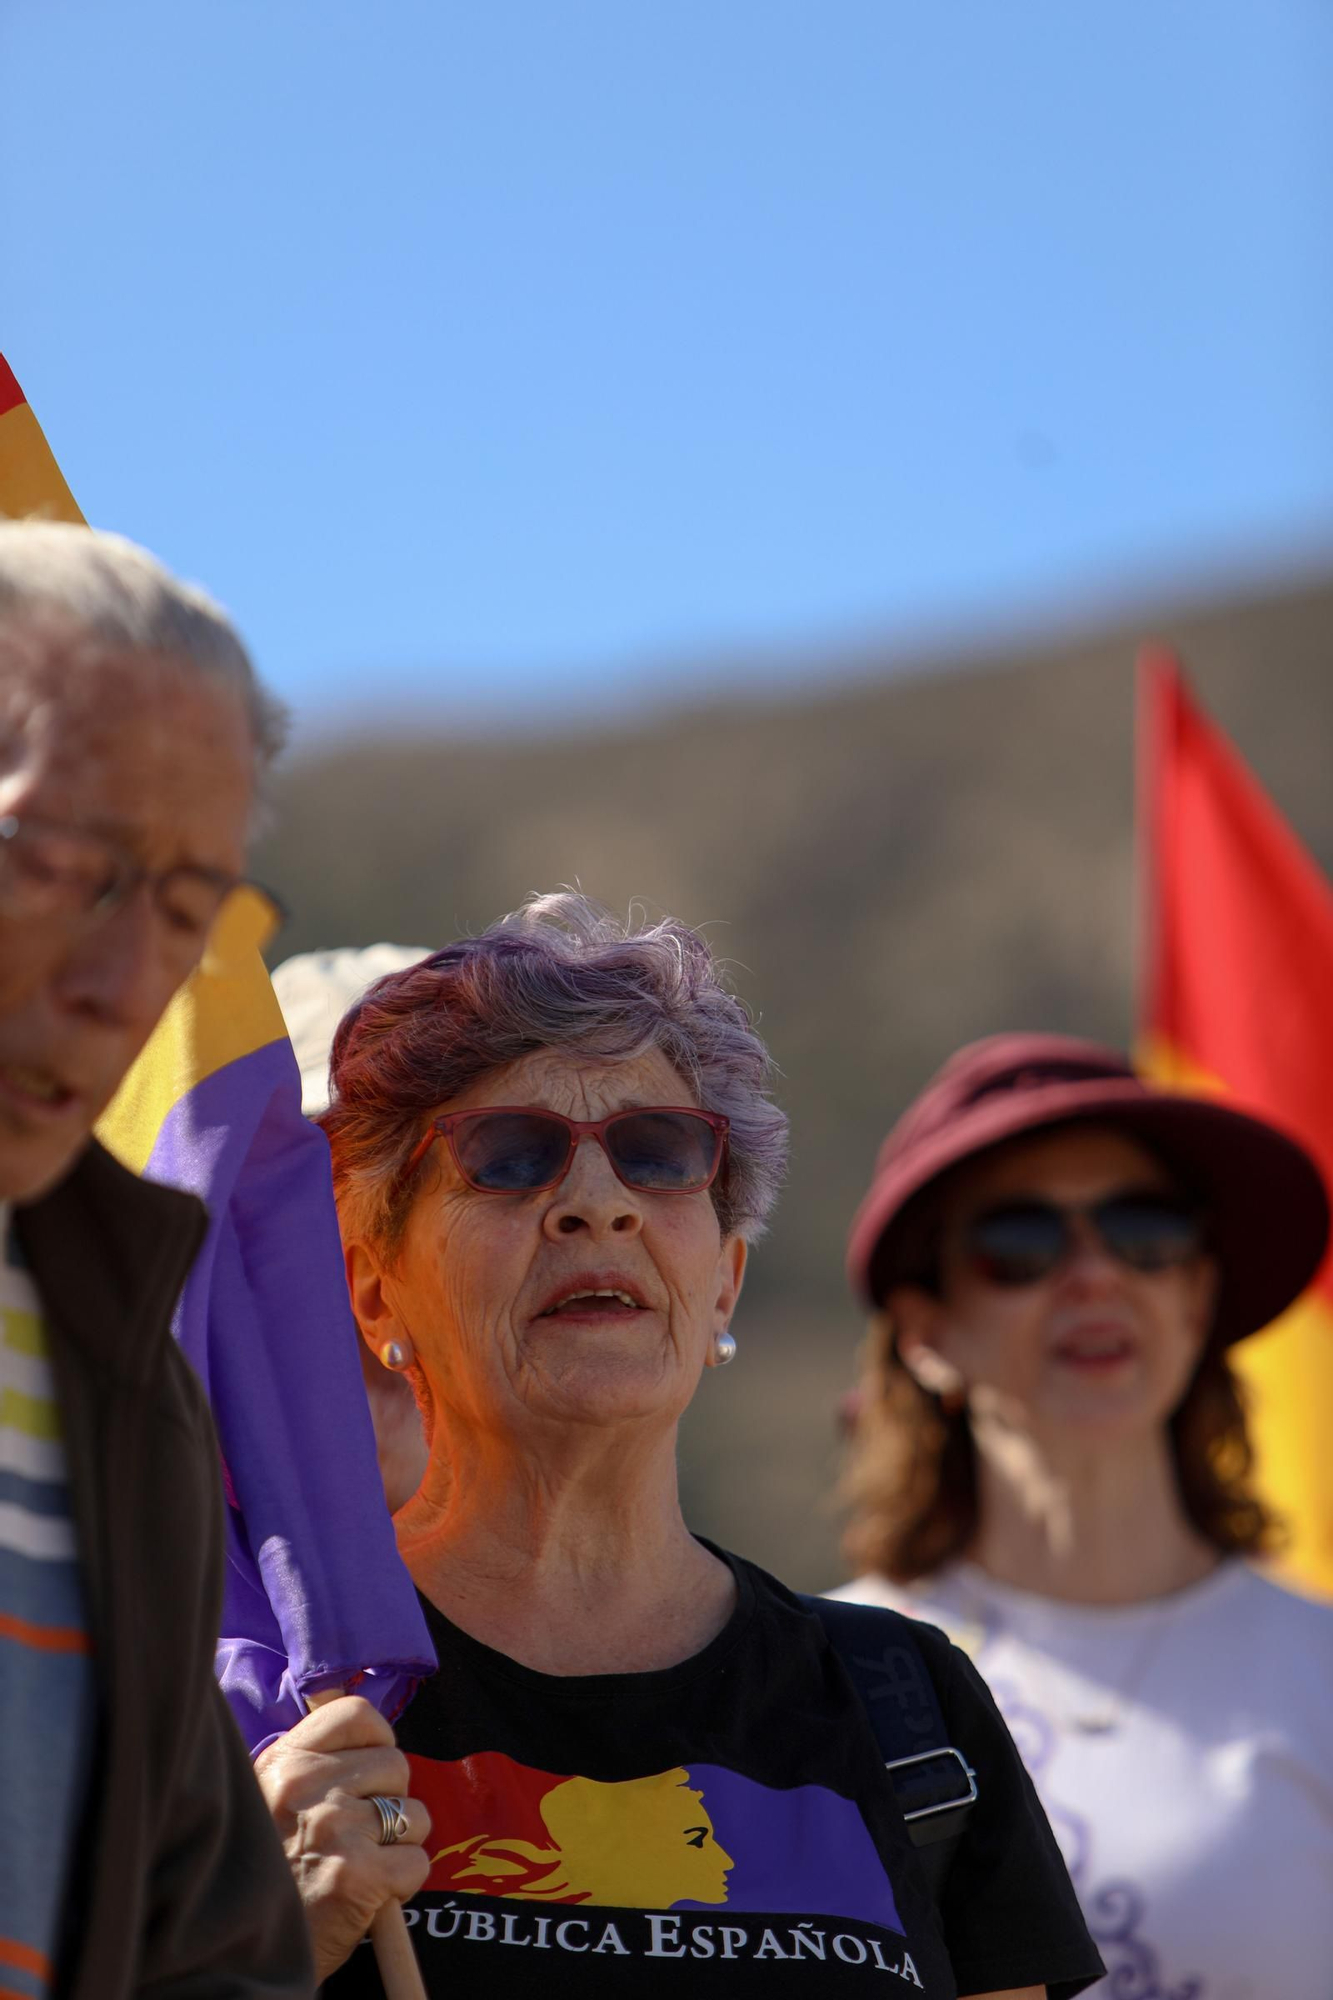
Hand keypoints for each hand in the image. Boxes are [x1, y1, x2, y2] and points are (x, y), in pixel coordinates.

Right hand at [255, 1695, 431, 1981]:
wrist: (237, 1956)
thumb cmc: (265, 1873)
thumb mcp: (267, 1799)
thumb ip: (310, 1763)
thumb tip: (367, 1730)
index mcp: (285, 1762)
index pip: (356, 1714)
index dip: (376, 1739)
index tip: (369, 1769)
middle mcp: (308, 1786)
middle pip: (396, 1764)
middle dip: (390, 1799)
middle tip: (360, 1834)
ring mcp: (335, 1828)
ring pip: (413, 1813)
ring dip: (400, 1843)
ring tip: (362, 1864)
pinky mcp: (358, 1875)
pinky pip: (417, 1861)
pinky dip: (403, 1883)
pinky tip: (369, 1894)